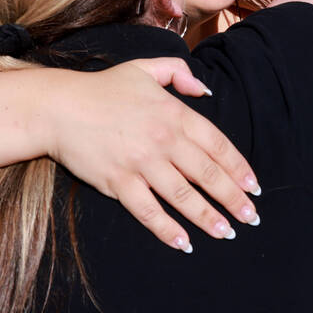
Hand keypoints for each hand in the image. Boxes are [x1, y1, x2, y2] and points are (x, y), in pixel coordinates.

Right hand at [46, 58, 261, 251]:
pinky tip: (184, 243)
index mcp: (175, 114)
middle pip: (207, 174)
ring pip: (184, 196)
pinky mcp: (119, 182)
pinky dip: (168, 229)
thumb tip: (206, 90)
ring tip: (226, 233)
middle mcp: (164, 140)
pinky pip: (149, 211)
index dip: (239, 168)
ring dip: (208, 217)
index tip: (254, 186)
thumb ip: (179, 73)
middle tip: (251, 217)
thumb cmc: (104, 89)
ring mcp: (141, 163)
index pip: (218, 145)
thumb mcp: (146, 68)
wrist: (58, 108)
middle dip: (233, 198)